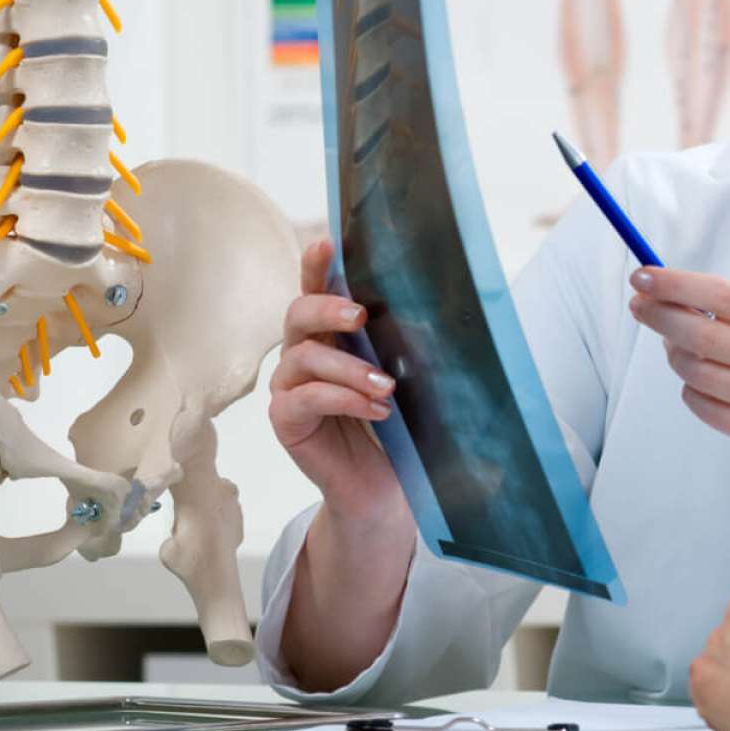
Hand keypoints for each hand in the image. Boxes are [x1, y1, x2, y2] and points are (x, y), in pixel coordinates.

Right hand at [267, 239, 404, 526]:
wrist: (384, 488)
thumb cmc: (397, 428)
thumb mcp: (407, 379)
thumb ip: (407, 347)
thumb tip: (444, 310)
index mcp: (330, 336)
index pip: (316, 291)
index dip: (316, 265)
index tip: (328, 242)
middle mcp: (302, 355)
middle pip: (298, 314)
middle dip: (329, 307)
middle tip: (362, 315)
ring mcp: (288, 387)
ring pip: (305, 357)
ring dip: (350, 368)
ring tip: (387, 388)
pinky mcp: (285, 420)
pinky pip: (304, 398)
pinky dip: (344, 400)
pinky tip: (377, 411)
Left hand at [627, 267, 729, 496]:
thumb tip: (684, 302)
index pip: (722, 297)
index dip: (675, 286)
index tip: (643, 276)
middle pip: (702, 337)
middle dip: (660, 317)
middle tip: (640, 306)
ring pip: (698, 375)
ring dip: (675, 356)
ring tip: (675, 347)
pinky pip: (708, 410)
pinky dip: (692, 390)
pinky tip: (697, 379)